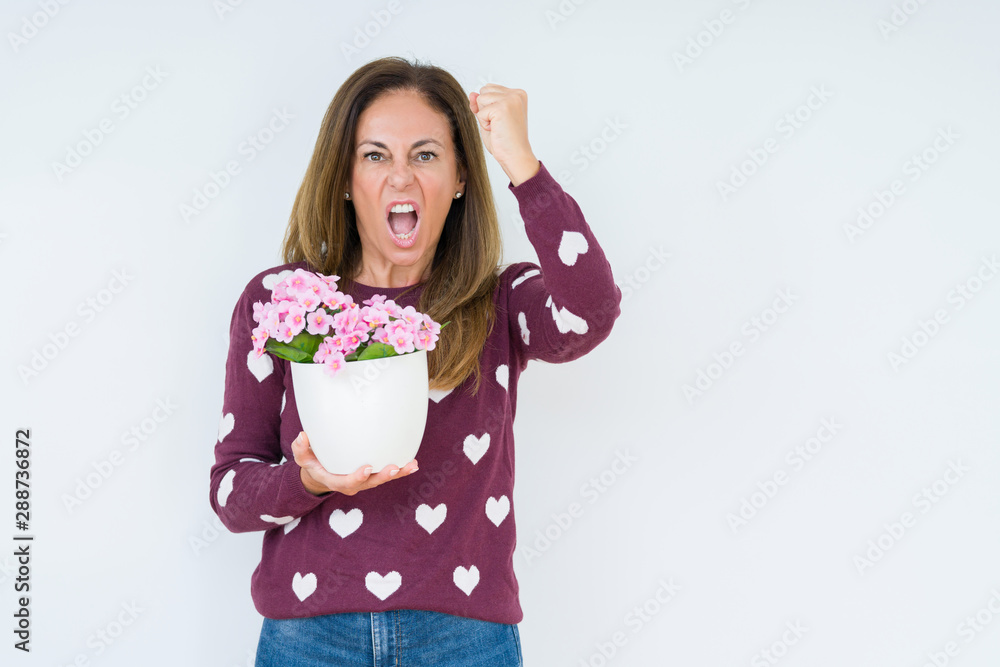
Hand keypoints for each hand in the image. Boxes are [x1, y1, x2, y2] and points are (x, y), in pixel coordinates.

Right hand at [291, 431, 417, 496]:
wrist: (321, 474)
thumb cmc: (313, 462)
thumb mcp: (302, 457)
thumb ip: (301, 448)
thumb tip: (303, 435)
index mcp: (335, 480)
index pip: (347, 483)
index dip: (357, 477)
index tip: (367, 468)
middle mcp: (353, 484)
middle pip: (370, 483)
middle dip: (383, 476)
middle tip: (395, 468)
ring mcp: (365, 481)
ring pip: (382, 479)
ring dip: (398, 473)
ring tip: (412, 465)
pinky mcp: (373, 476)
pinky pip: (388, 474)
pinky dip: (401, 470)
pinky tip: (414, 464)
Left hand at [468, 84, 539, 185]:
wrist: (515, 157)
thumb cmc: (505, 141)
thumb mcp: (490, 118)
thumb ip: (481, 104)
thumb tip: (471, 94)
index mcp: (517, 94)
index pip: (489, 89)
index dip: (487, 106)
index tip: (501, 120)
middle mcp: (516, 94)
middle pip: (484, 91)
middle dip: (485, 109)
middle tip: (499, 124)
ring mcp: (510, 99)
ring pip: (480, 99)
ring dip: (484, 116)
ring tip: (497, 127)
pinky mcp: (502, 107)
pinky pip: (480, 112)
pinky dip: (484, 124)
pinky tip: (496, 130)